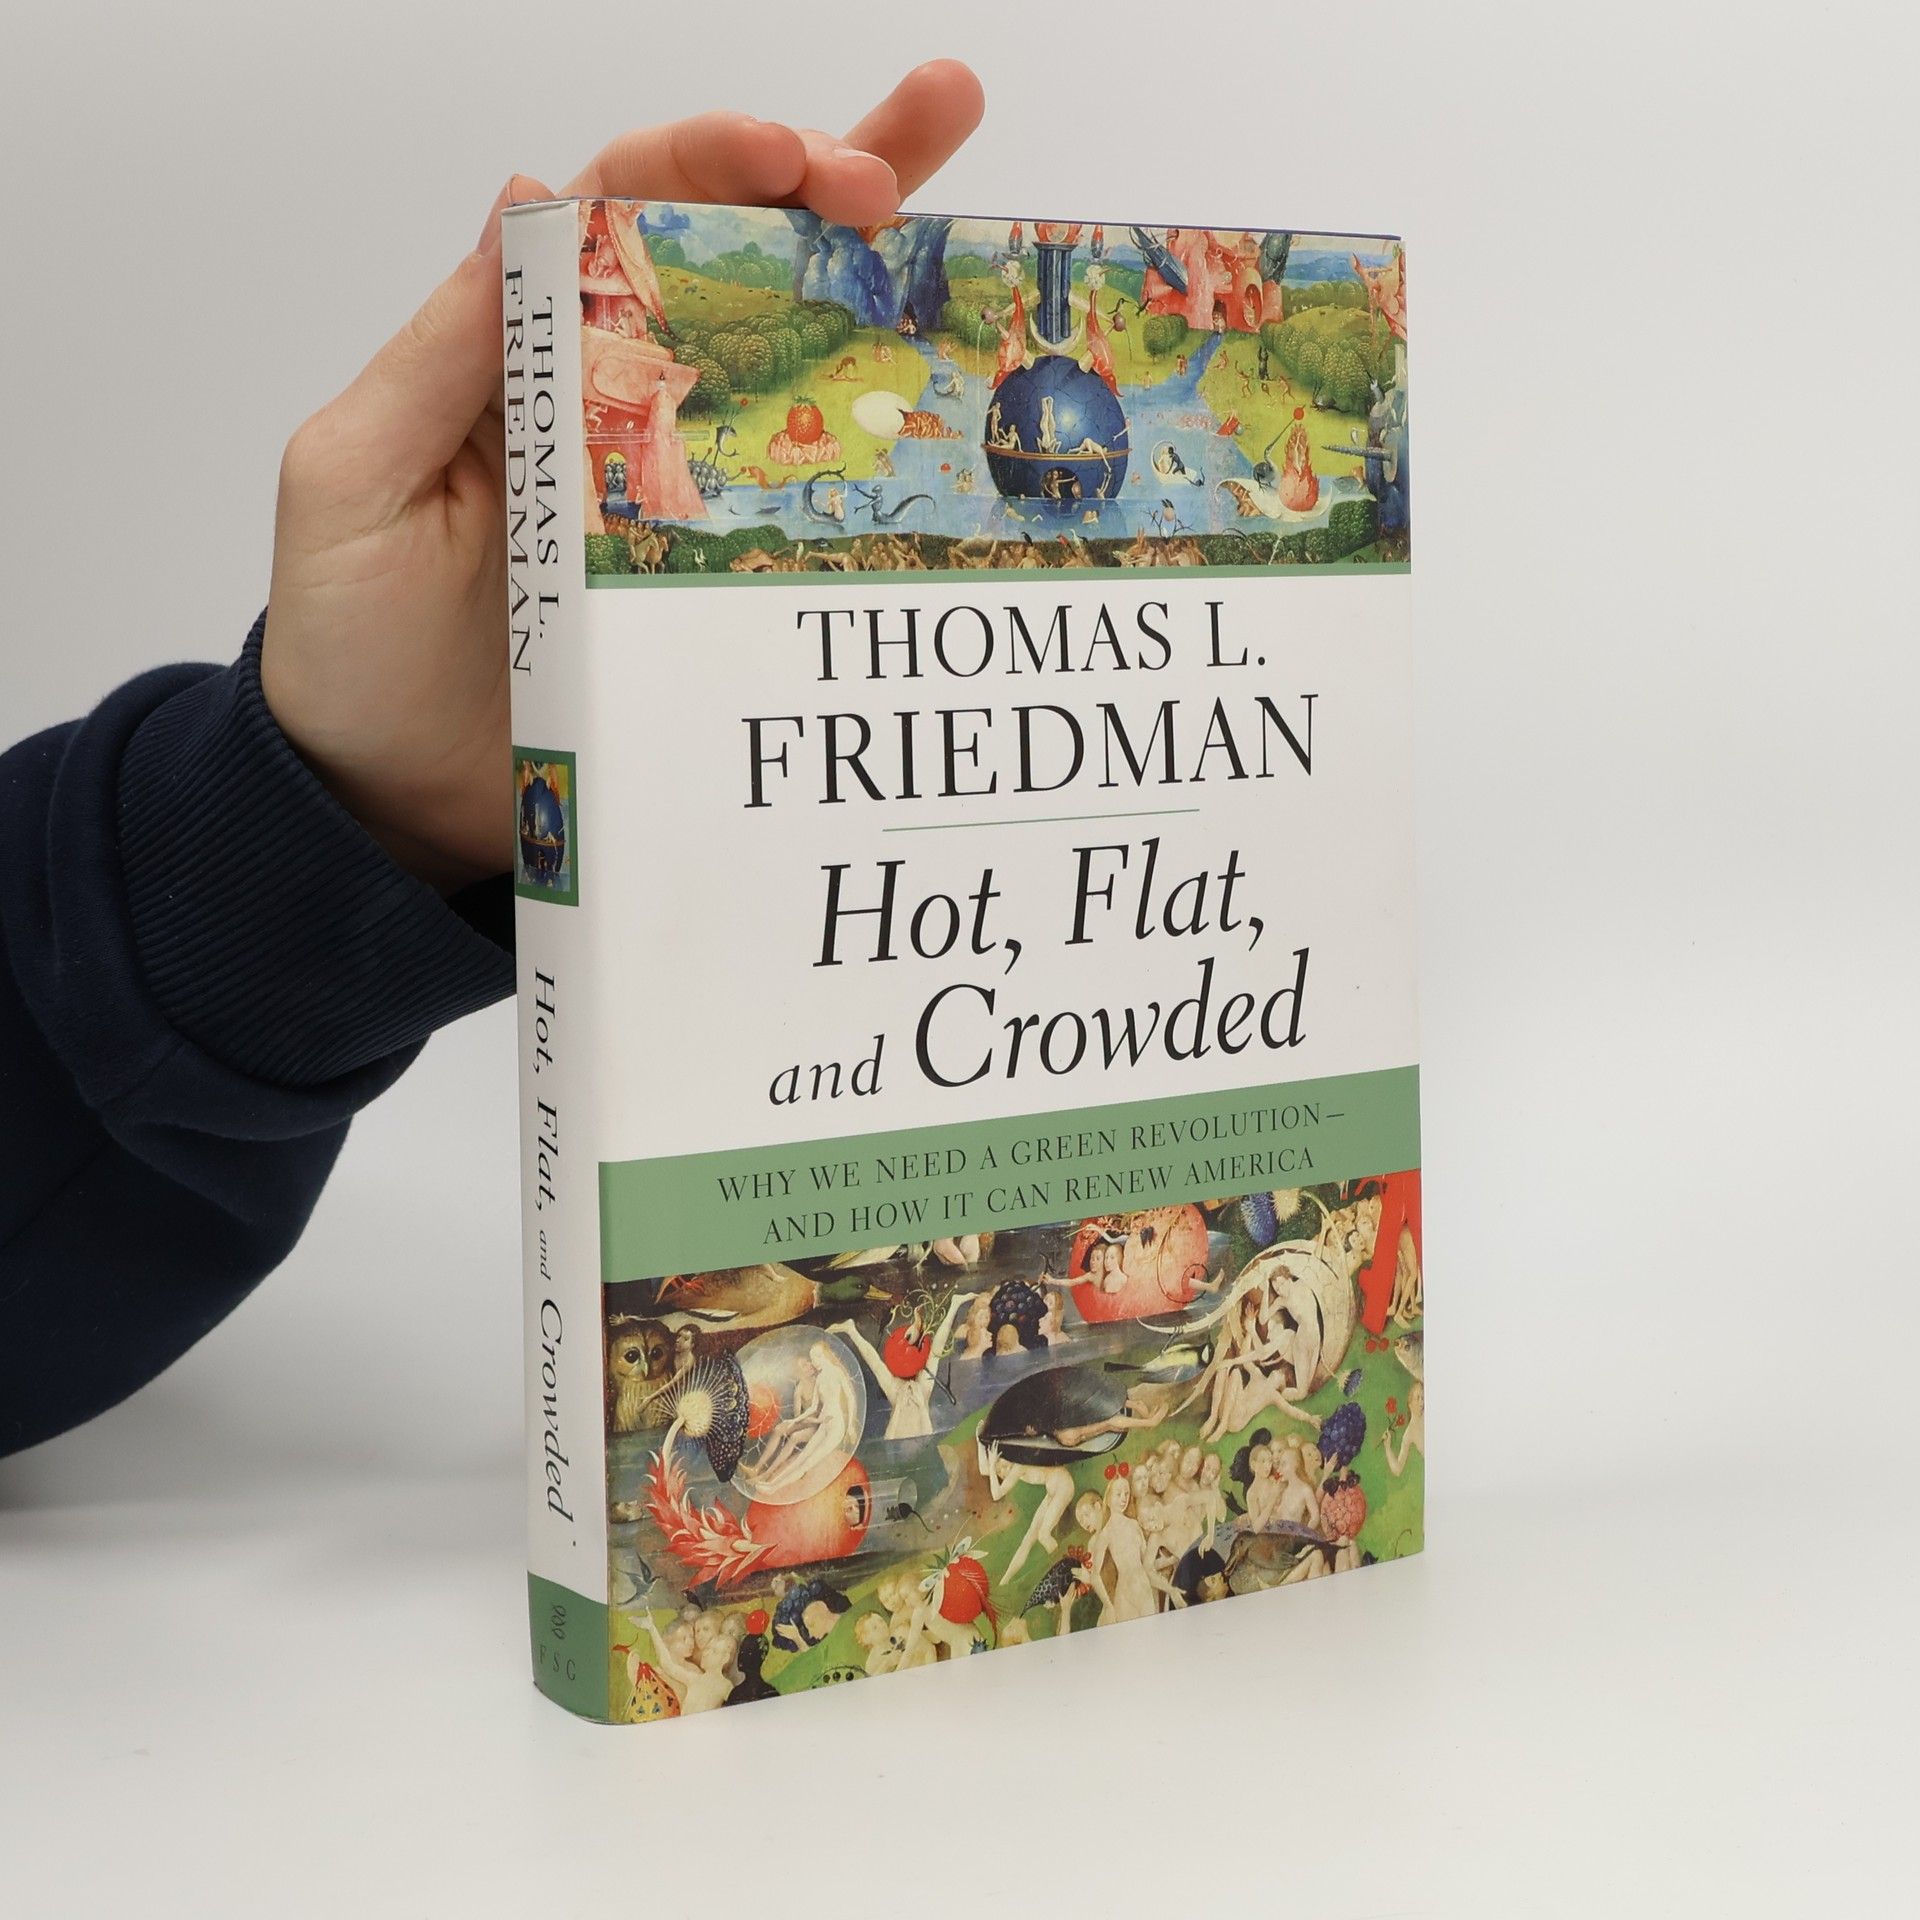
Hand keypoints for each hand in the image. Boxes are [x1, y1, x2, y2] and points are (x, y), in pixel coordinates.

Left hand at [261, 63, 984, 889]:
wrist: (393, 802)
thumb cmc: (349, 641)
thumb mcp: (355, 477)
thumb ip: (443, 350)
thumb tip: (525, 195)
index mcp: (523, 351)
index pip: (626, 212)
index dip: (714, 162)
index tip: (797, 158)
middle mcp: (615, 398)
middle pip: (734, 254)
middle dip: (833, 174)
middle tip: (922, 137)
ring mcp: (680, 488)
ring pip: (793, 358)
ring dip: (884, 283)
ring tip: (972, 226)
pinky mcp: (719, 576)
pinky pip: (807, 493)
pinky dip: (879, 445)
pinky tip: (950, 405)